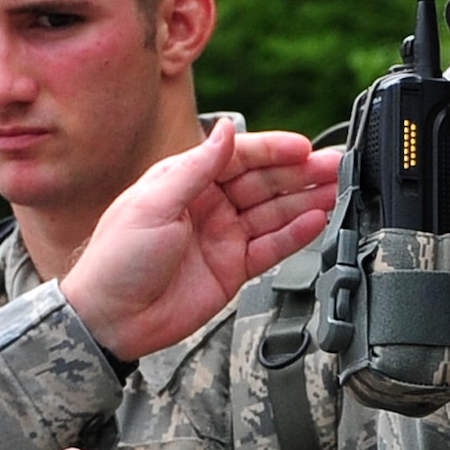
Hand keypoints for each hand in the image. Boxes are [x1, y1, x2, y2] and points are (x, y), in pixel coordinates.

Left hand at [63, 120, 338, 359]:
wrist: (111, 318)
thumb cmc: (117, 259)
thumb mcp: (153, 203)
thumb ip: (196, 167)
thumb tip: (224, 130)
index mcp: (184, 181)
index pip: (237, 156)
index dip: (272, 150)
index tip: (303, 147)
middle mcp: (207, 205)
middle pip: (263, 182)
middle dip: (300, 173)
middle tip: (335, 166)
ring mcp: (222, 237)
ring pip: (274, 212)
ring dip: (306, 200)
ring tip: (338, 189)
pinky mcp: (232, 269)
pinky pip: (272, 247)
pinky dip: (296, 235)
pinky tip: (318, 221)